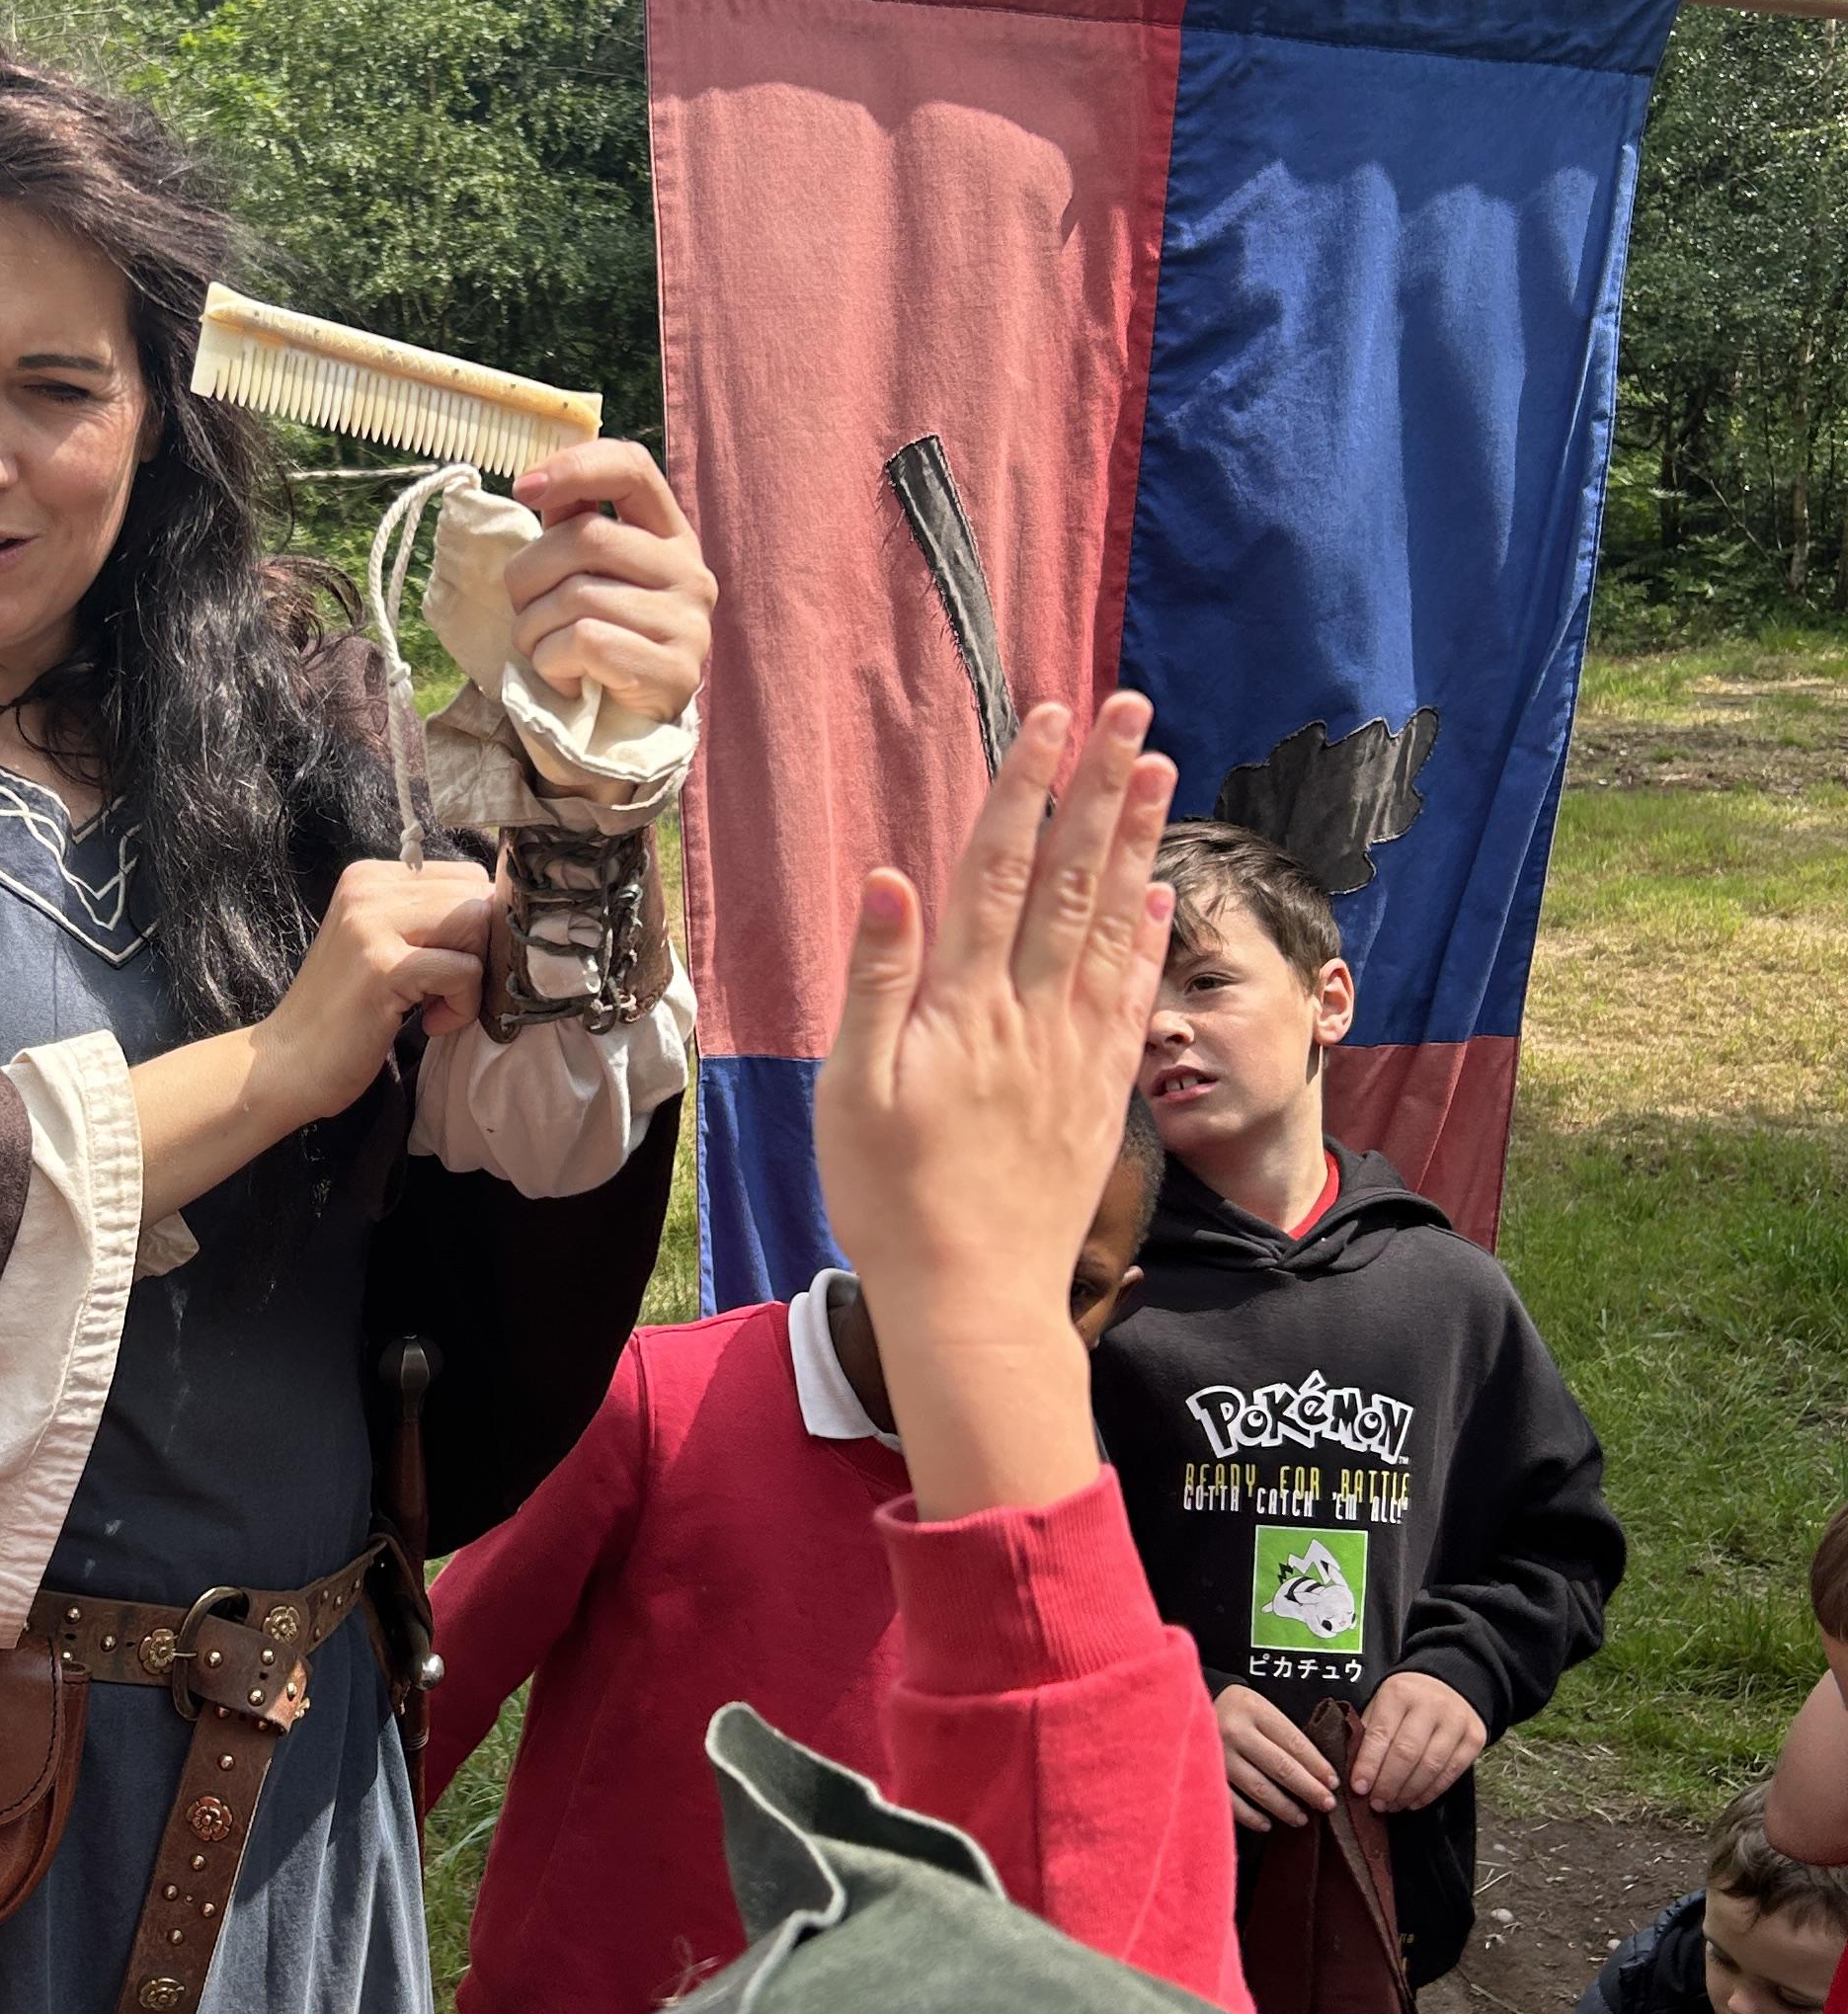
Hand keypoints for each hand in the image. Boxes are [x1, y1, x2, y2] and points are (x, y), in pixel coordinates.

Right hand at [252, 857, 493, 1131]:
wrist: (288, 1063)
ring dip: (471, 978)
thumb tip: (498, 913)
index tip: (442, 967)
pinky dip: (461, 1006)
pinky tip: (428, 1024)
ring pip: (476, 924)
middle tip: (441, 990)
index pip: (465, 875)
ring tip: (433, 1006)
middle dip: (477, 951)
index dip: (473, 927)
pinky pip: (464, 971)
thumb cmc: (345, 1013)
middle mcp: (368, 887)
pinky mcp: (382, 966)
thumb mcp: (382, 945)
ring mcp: (372, 923)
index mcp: (370, 876)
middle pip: (476, 896)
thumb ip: (427, 921)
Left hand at [504, 441, 714, 724]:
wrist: (622, 732)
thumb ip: (570, 527)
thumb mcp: (584, 576)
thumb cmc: (596, 643)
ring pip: (577, 596)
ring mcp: (690, 623)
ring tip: (545, 651)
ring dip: (534, 630)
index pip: (631, 469)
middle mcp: (690, 571)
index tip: (524, 488)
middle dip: (527, 576)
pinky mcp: (676, 672)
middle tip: (524, 610)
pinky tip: (565, 678)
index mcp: (668, 534)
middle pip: (585, 537)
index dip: (574, 467)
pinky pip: (586, 643)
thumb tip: (536, 481)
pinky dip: (553, 663)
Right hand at [811, 692, 1176, 1519]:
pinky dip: (1150, 938)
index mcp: (964, 1008)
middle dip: (1098, 788)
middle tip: (1129, 710)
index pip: (999, 873)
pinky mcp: (1100, 1093)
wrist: (974, 1303)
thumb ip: (877, 983)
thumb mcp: (850, 1094)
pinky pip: (1134, 997)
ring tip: (1159, 769)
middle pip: (1070, 879)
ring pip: (1114, 923)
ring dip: (1136, 842)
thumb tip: (890, 880)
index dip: (1025, 790)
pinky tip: (1161, 893)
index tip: (1048, 720)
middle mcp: (1031, 1015)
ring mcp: (1075, 1052)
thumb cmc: (891, 1202)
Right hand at [1214, 1679, 1336, 1833]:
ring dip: (1284, 1807)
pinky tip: (1267, 1824)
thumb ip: (1281, 1734)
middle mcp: (1234, 1730)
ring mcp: (1216, 1754)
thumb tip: (1319, 1772)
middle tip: (1327, 1805)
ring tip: (1301, 1818)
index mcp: (1253, 1709)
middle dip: (1309, 1789)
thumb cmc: (1232, 1713)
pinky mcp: (1202, 1774)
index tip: (1333, 1783)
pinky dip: (1252, 1816)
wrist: (1180, 1707)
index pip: (1294, 1742)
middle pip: (1281, 1766)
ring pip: (1259, 1788)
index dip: (1317, 1765)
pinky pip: (1232, 1802)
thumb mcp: (1257, 1709)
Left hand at [1350, 1668, 1488, 1814]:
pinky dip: (1431, 1792)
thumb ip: (1368, 1733)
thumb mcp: (1382, 1704)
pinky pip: (1452, 1772)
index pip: (1380, 1735)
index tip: (1359, 1788)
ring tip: (1393, 1805)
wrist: (1450, 1685)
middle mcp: (1430, 1705)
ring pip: (1431, 1766)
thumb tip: (1353, 1772)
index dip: (1368, 1765)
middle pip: (1407, 1754)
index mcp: (1399, 1693)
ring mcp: (1456, 1721)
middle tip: (1377, 1803)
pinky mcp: (1475, 1738)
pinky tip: (1415, 1800)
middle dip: (1388, 1784)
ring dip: (1409, 1792)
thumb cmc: (1407, 1700)